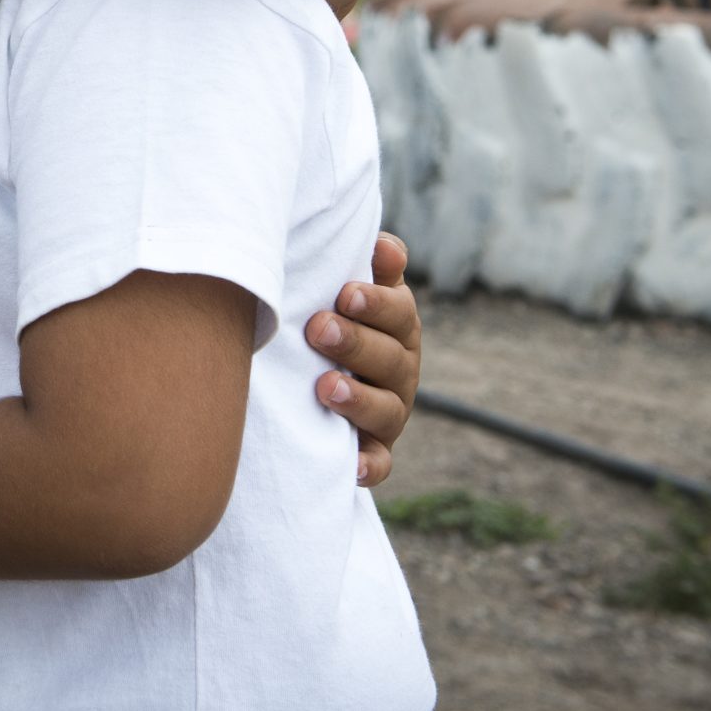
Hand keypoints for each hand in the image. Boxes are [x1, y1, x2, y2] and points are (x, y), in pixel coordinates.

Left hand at [306, 231, 421, 486]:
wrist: (311, 382)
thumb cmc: (329, 319)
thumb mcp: (348, 293)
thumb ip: (366, 268)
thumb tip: (383, 245)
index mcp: (395, 325)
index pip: (399, 311)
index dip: (378, 302)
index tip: (345, 293)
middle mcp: (399, 369)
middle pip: (390, 358)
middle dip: (356, 342)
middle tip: (318, 329)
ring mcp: (389, 412)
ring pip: (387, 409)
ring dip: (359, 399)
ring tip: (325, 387)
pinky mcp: (375, 451)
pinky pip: (379, 463)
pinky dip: (369, 465)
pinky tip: (353, 464)